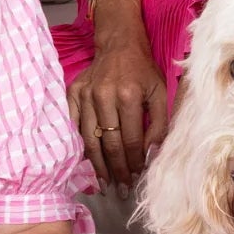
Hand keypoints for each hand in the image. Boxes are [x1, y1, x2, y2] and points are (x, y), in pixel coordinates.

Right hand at [70, 20, 168, 185]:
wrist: (119, 44)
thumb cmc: (143, 70)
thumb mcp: (160, 92)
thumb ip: (159, 124)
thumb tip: (151, 154)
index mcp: (129, 95)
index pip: (131, 139)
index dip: (134, 162)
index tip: (136, 177)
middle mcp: (105, 96)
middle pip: (109, 144)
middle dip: (116, 170)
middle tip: (120, 189)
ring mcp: (86, 95)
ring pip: (89, 139)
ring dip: (97, 165)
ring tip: (104, 183)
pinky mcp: (73, 94)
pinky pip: (74, 126)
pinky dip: (80, 146)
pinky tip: (86, 162)